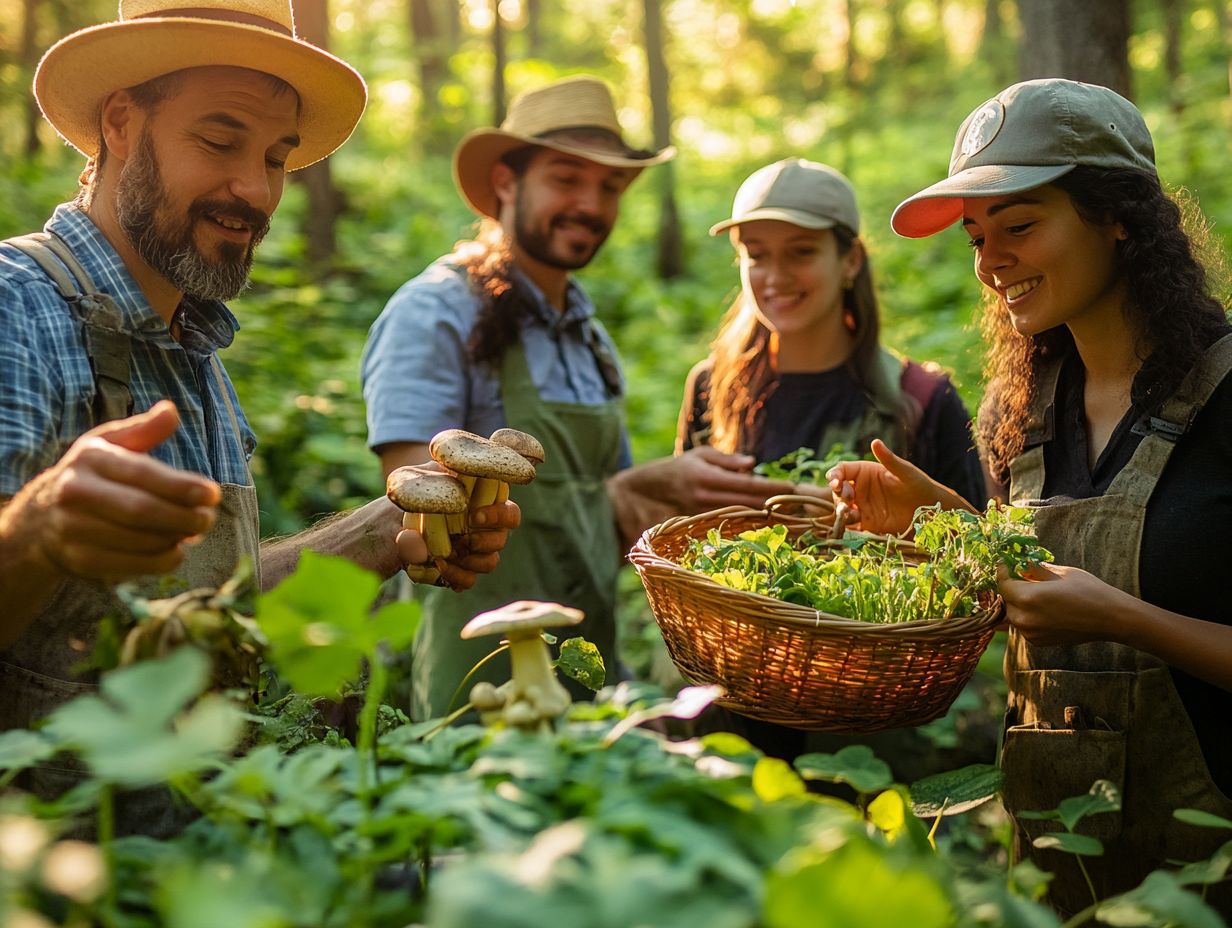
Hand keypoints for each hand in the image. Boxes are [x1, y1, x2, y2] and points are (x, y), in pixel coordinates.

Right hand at [17, 400, 219, 582]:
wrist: (39, 521)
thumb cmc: (90, 477)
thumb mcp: (108, 445)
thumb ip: (142, 430)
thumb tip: (170, 411)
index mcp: (90, 459)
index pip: (142, 474)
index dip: (182, 486)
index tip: (213, 494)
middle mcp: (75, 493)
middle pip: (142, 511)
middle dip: (184, 516)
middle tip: (208, 518)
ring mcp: (73, 529)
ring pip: (139, 540)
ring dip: (175, 538)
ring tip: (193, 532)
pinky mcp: (79, 560)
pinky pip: (131, 565)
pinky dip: (161, 560)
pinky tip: (175, 551)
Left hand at [397, 499, 520, 591]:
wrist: (397, 523)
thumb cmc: (415, 496)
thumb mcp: (419, 483)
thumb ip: (427, 487)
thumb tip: (426, 514)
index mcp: (486, 506)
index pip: (510, 514)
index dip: (499, 516)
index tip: (474, 517)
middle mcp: (487, 530)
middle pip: (502, 540)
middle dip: (484, 542)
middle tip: (463, 539)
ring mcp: (476, 553)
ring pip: (490, 562)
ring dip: (471, 560)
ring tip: (447, 554)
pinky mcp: (462, 570)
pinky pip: (469, 580)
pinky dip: (455, 575)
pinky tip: (439, 566)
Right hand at [620, 446, 796, 513]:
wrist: (635, 497)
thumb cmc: (668, 471)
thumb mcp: (695, 456)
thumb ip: (724, 460)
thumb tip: (752, 464)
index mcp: (707, 477)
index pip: (748, 484)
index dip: (771, 487)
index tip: (791, 487)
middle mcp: (706, 498)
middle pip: (750, 504)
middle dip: (776, 505)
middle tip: (802, 505)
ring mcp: (702, 515)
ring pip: (742, 518)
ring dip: (767, 518)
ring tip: (791, 516)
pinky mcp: (698, 527)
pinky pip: (728, 526)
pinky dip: (748, 526)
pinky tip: (765, 527)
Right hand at [826, 439, 969, 534]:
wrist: (929, 510)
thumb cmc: (918, 484)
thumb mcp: (904, 471)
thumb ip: (888, 459)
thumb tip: (875, 441)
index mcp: (864, 472)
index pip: (841, 470)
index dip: (834, 475)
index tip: (834, 481)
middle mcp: (859, 488)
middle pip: (838, 489)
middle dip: (838, 493)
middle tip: (848, 497)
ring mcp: (861, 505)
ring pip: (841, 506)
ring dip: (841, 509)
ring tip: (850, 512)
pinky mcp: (865, 522)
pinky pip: (850, 523)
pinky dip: (847, 524)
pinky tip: (855, 523)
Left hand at [998, 562, 1130, 646]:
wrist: (1110, 618)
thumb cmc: (1088, 591)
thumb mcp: (1059, 573)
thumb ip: (1034, 569)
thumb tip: (1019, 562)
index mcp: (1028, 598)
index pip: (1003, 584)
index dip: (1002, 571)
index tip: (1004, 562)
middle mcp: (1025, 618)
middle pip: (1006, 599)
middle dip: (1011, 587)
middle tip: (1021, 575)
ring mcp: (1030, 633)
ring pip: (1013, 613)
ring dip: (1018, 602)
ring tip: (1035, 591)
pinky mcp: (1037, 641)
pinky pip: (1023, 625)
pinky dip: (1027, 615)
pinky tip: (1043, 607)